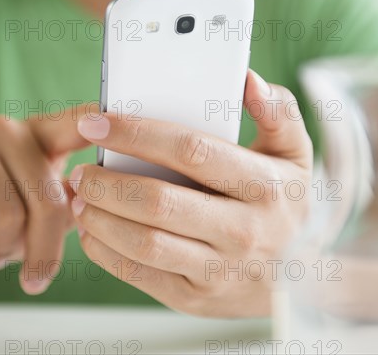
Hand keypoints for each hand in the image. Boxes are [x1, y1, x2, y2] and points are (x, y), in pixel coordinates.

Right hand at [0, 105, 89, 293]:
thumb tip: (101, 205)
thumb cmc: (0, 224)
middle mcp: (6, 128)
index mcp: (40, 136)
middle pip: (46, 194)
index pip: (78, 121)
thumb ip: (72, 203)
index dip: (103, 122)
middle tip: (37, 275)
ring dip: (4, 248)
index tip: (125, 120)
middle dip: (43, 248)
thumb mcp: (43, 215)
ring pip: (5, 210)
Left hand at [70, 70, 312, 315]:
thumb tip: (249, 80)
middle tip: (81, 169)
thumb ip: (279, 112)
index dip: (136, 134)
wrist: (297, 281)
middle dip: (106, 183)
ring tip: (80, 197)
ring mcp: (217, 270)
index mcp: (264, 186)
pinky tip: (91, 230)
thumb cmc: (284, 206)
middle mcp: (242, 231)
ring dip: (100, 218)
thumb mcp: (295, 155)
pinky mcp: (193, 298)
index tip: (96, 122)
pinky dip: (104, 251)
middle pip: (157, 202)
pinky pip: (139, 274)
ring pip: (143, 242)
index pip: (189, 151)